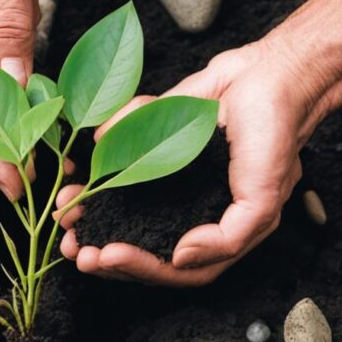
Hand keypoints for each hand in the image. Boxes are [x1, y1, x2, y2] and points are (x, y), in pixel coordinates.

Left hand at [55, 37, 332, 286]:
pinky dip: (98, 164)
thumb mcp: (264, 198)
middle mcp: (188, 210)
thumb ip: (227, 238)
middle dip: (105, 251)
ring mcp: (168, 179)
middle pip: (142, 244)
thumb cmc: (275, 137)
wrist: (272, 73)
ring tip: (66, 214)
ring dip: (92, 214)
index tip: (106, 254)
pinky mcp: (153, 144)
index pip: (172, 267)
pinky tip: (82, 165)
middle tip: (74, 249)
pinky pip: (120, 159)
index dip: (138, 268)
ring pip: (123, 207)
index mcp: (214, 231)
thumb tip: (179, 258)